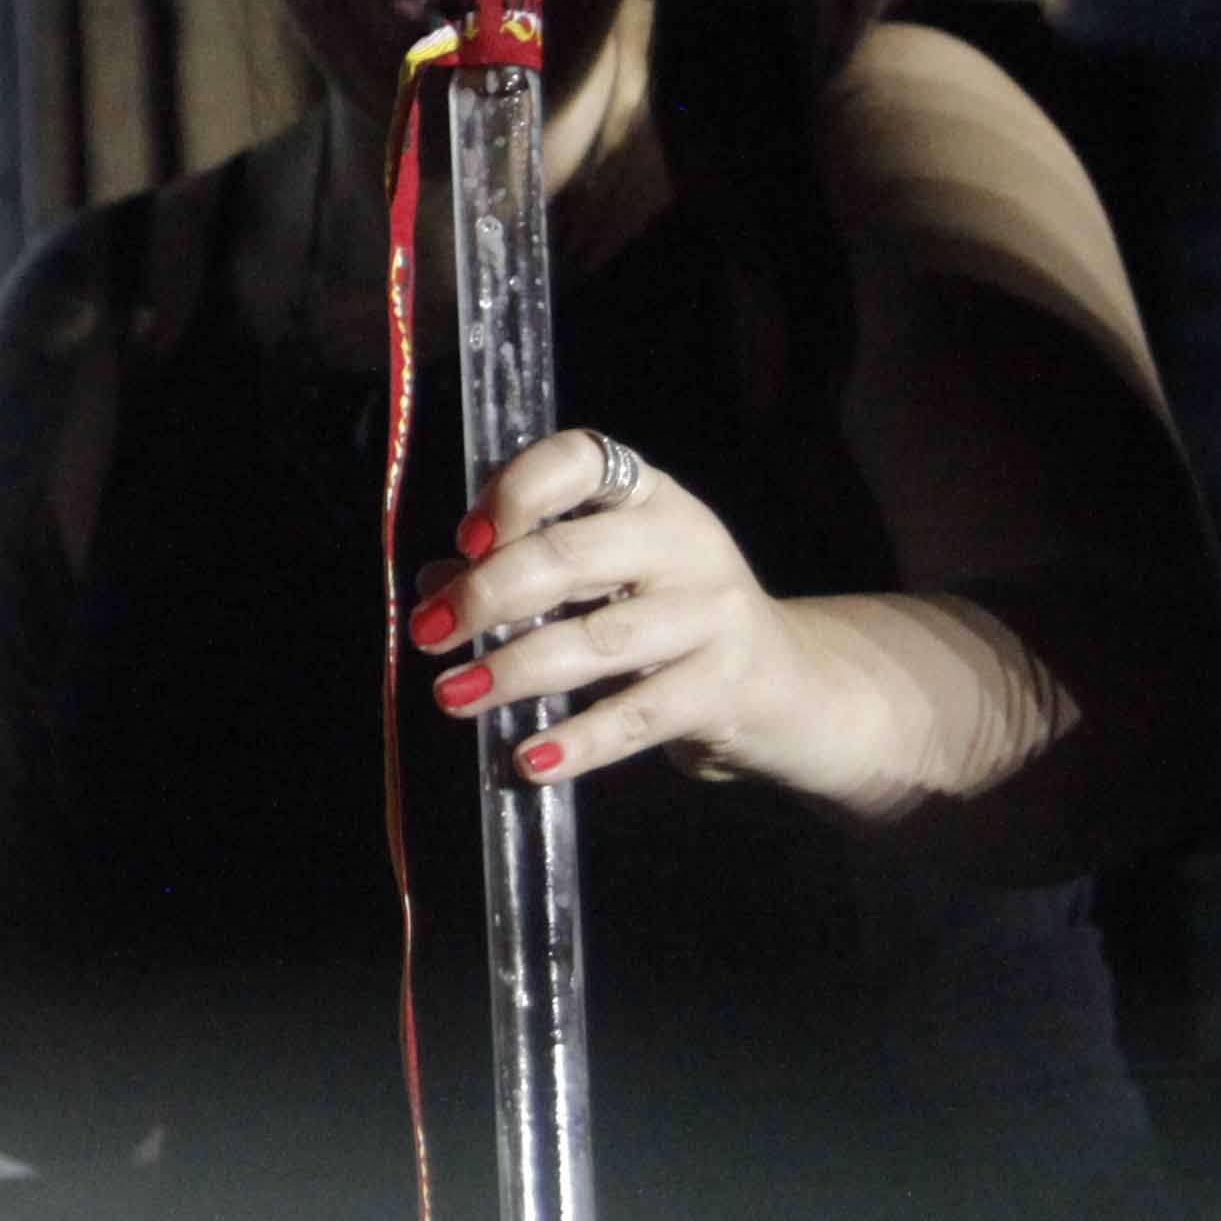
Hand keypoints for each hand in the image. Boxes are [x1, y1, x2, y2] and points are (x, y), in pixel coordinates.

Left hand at [405, 429, 859, 798]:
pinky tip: (527, 760)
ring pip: (595, 641)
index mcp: (647, 498)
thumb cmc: (667, 619)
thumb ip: (520, 570)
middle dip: (486, 595)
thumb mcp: (604, 579)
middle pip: (570, 556)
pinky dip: (576, 742)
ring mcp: (712, 615)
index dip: (516, 491)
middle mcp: (684, 543)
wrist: (792, 687)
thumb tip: (432, 583)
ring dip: (512, 670)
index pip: (582, 460)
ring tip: (452, 696)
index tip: (466, 538)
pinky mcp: (726, 688)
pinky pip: (636, 716)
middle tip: (428, 633)